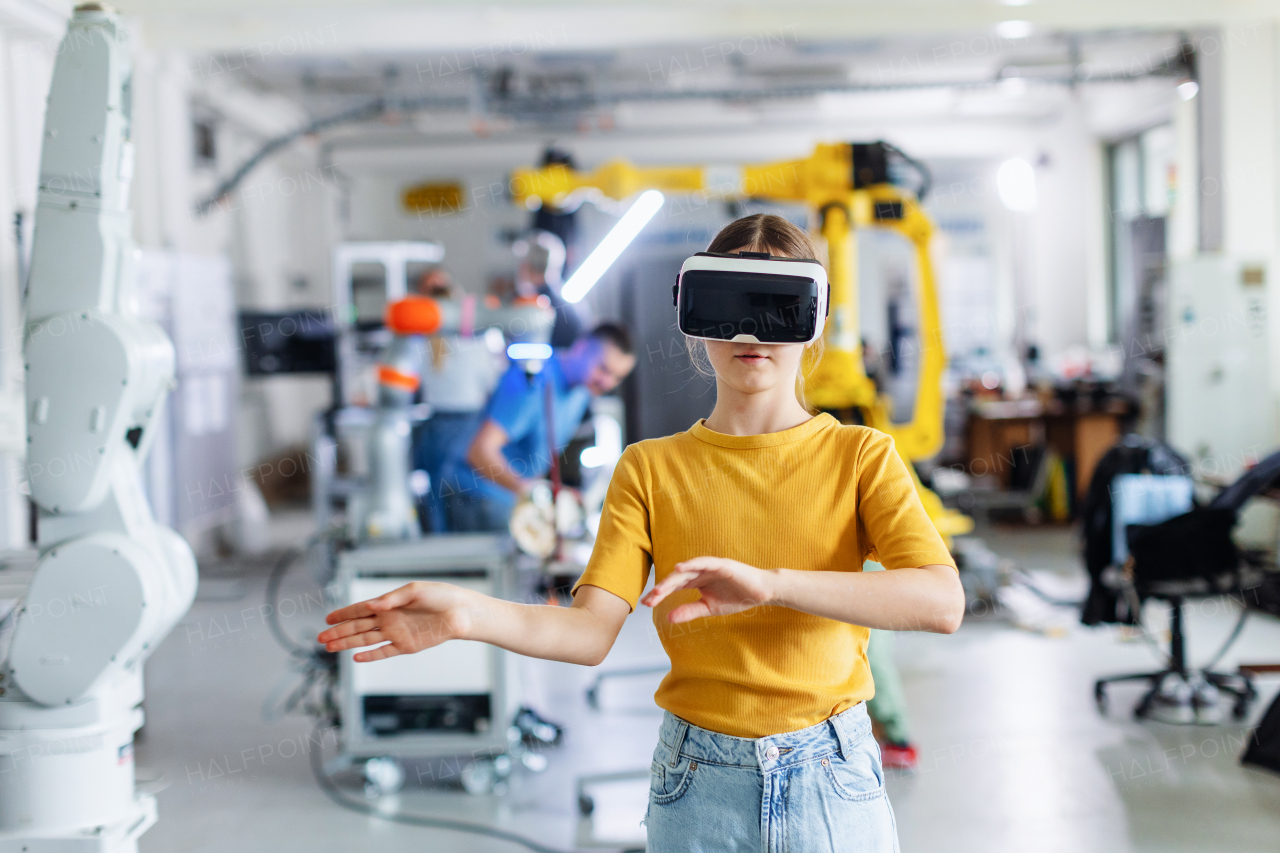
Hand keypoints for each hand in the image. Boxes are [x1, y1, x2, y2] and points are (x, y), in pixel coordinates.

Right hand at [317, 582, 476, 661]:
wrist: (462, 614)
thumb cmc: (441, 597)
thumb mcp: (415, 590)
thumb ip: (391, 599)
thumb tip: (371, 605)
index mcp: (390, 603)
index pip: (360, 609)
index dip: (343, 613)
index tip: (327, 618)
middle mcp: (390, 619)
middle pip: (358, 627)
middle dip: (338, 632)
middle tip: (319, 637)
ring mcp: (397, 633)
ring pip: (366, 640)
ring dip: (347, 643)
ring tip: (329, 647)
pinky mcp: (407, 646)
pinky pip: (384, 652)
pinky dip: (370, 655)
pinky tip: (355, 657)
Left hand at [640, 557, 777, 623]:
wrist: (762, 592)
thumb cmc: (737, 597)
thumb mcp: (709, 608)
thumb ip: (690, 611)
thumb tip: (668, 618)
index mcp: (697, 581)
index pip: (674, 587)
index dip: (660, 594)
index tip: (646, 604)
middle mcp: (700, 572)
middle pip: (676, 579)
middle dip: (662, 589)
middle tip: (648, 600)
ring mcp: (710, 567)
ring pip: (686, 571)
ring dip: (672, 580)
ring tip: (659, 590)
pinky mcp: (721, 564)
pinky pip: (704, 562)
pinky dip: (691, 564)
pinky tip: (679, 567)